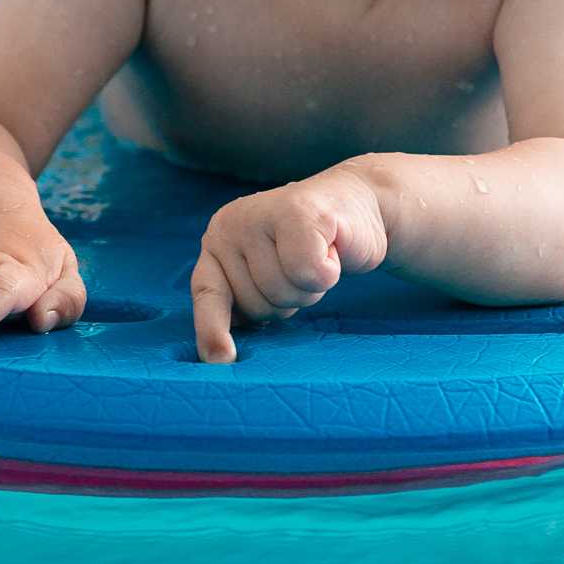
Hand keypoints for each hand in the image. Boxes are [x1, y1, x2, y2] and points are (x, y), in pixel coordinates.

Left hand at [189, 167, 391, 363]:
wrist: (356, 203)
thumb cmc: (309, 248)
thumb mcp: (267, 274)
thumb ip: (242, 300)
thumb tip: (220, 354)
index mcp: (218, 242)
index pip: (207, 293)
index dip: (212, 329)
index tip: (222, 360)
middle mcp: (232, 224)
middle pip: (256, 303)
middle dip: (286, 300)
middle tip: (301, 268)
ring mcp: (262, 214)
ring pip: (284, 290)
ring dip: (310, 287)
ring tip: (317, 256)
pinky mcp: (299, 211)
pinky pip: (308, 272)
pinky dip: (328, 271)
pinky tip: (331, 249)